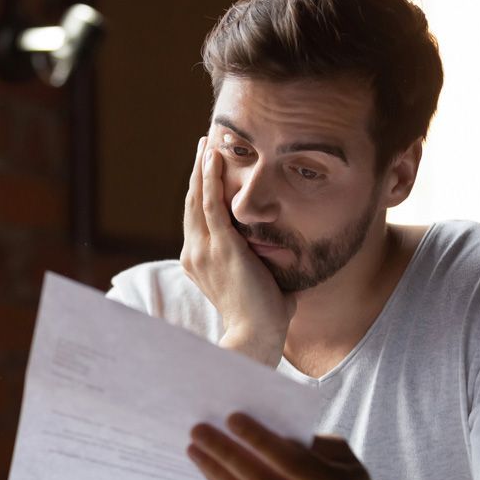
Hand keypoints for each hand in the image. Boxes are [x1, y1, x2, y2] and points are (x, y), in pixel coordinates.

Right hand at [180, 137, 295, 365]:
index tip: (207, 171)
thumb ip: (266, 267)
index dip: (201, 192)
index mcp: (199, 262)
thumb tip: (286, 259)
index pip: (197, 219)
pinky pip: (211, 203)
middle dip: (198, 172)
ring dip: (202, 167)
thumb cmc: (264, 318)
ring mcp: (204, 249)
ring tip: (206, 143)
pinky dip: (211, 178)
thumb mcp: (261, 283)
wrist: (256, 336)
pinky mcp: (220, 246)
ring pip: (198, 198)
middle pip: (192, 203)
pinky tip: (213, 156)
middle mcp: (195, 253)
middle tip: (203, 146)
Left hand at [187, 413, 391, 479]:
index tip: (232, 418)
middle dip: (226, 454)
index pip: (291, 462)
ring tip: (196, 449)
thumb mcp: (346, 458)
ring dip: (217, 474)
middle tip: (200, 431)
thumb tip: (266, 427)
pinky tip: (211, 474)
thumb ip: (312, 443)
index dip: (259, 440)